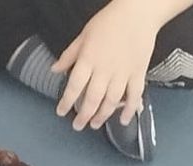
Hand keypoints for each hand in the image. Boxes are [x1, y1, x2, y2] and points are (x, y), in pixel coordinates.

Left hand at [52, 0, 157, 129]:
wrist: (138, 12)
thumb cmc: (109, 21)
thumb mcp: (83, 35)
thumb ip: (69, 55)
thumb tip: (54, 70)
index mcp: (88, 60)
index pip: (74, 86)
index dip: (66, 102)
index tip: (61, 111)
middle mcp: (104, 69)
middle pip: (92, 99)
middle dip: (83, 115)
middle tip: (78, 125)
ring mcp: (123, 72)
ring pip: (111, 101)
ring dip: (102, 115)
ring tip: (94, 124)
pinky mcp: (138, 72)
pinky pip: (134, 95)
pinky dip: (129, 109)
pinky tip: (123, 120)